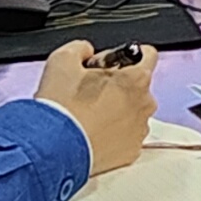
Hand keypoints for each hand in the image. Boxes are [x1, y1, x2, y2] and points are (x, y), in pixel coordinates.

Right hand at [36, 40, 155, 173]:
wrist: (53, 150)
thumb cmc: (62, 110)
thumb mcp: (62, 61)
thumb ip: (81, 48)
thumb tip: (85, 51)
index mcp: (136, 80)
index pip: (147, 54)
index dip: (125, 56)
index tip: (112, 63)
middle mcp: (145, 105)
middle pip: (137, 86)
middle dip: (117, 86)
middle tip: (90, 92)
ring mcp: (139, 130)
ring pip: (132, 113)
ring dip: (115, 112)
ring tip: (87, 116)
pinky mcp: (131, 152)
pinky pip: (126, 137)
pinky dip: (112, 135)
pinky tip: (91, 134)